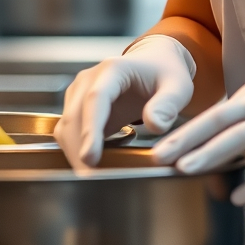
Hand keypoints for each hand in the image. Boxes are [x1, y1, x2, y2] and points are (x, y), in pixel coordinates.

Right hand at [55, 35, 195, 168]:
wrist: (154, 63)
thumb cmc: (165, 73)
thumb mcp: (178, 86)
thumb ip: (168, 104)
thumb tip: (154, 125)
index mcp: (114, 69)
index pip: (96, 99)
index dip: (90, 129)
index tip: (90, 158)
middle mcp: (90, 79)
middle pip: (74, 116)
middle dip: (79, 150)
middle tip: (91, 181)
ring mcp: (79, 93)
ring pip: (66, 128)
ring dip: (74, 153)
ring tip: (92, 178)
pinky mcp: (77, 108)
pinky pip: (70, 133)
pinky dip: (76, 151)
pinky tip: (92, 168)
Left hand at [152, 51, 244, 204]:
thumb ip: (242, 116)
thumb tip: (205, 142)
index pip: (217, 114)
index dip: (188, 132)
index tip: (163, 148)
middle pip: (230, 130)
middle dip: (198, 148)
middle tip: (172, 163)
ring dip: (226, 167)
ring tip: (201, 179)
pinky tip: (239, 197)